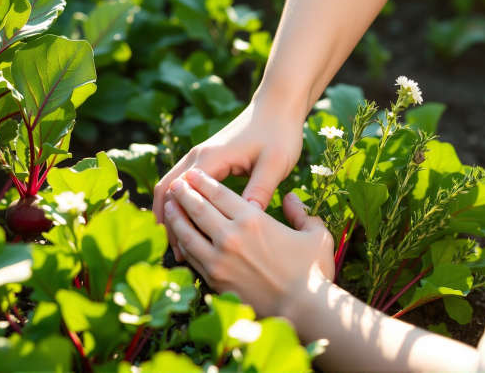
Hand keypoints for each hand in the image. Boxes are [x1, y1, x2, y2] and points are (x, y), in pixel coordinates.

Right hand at [153, 100, 303, 260]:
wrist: (278, 106)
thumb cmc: (280, 133)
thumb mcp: (275, 163)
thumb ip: (260, 188)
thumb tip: (247, 216)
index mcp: (211, 158)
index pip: (180, 193)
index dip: (177, 223)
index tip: (183, 251)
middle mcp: (198, 155)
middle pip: (167, 190)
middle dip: (167, 222)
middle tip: (175, 255)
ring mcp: (200, 155)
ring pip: (171, 186)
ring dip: (170, 213)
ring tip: (178, 245)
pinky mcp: (207, 159)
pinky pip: (184, 183)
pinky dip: (180, 203)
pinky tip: (191, 224)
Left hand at [164, 168, 333, 316]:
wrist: (304, 310)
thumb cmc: (313, 271)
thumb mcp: (315, 234)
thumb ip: (301, 213)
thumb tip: (290, 199)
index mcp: (253, 219)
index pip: (219, 194)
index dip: (203, 182)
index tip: (194, 175)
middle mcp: (231, 236)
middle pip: (198, 208)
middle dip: (184, 194)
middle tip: (176, 185)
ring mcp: (219, 260)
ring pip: (188, 233)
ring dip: (176, 217)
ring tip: (168, 207)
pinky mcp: (214, 280)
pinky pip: (191, 257)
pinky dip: (182, 245)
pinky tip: (178, 239)